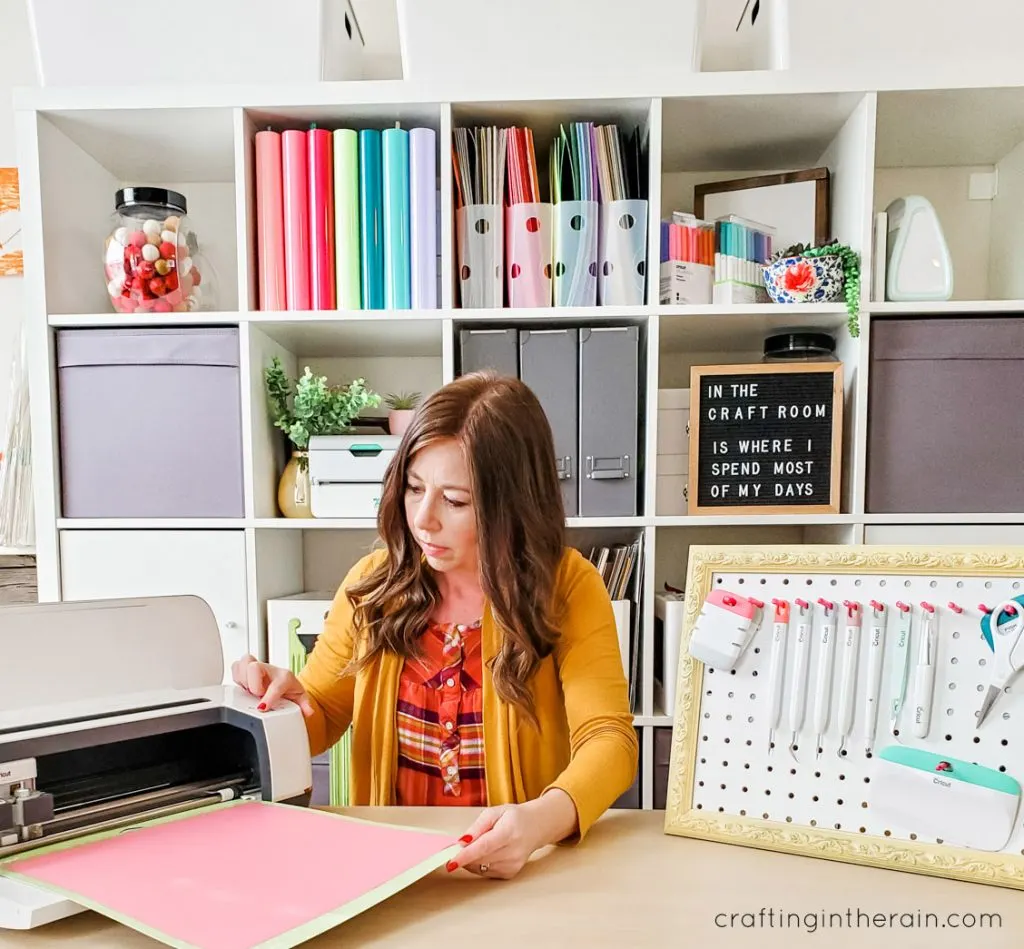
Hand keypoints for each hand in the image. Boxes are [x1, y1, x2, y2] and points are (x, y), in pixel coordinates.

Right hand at [230, 654, 314, 716]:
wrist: (284, 681)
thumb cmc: (289, 689)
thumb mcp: (300, 698)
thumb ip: (304, 705)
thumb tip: (308, 712)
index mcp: (284, 677)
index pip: (276, 684)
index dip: (269, 696)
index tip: (263, 707)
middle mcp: (270, 670)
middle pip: (254, 666)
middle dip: (252, 683)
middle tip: (255, 695)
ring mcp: (257, 668)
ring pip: (243, 662)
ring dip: (243, 678)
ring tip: (248, 691)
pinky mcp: (246, 670)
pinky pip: (235, 667)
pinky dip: (236, 677)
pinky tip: (243, 688)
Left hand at [445, 791, 577, 879]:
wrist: (536, 827)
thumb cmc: (514, 817)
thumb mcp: (494, 812)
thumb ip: (476, 827)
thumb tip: (461, 841)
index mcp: (509, 832)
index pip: (484, 847)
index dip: (465, 855)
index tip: (451, 862)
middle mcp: (513, 851)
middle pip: (480, 859)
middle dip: (463, 856)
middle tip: (454, 848)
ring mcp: (513, 865)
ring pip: (480, 868)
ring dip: (471, 860)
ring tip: (477, 845)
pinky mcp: (510, 873)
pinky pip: (486, 872)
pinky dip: (479, 864)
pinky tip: (486, 853)